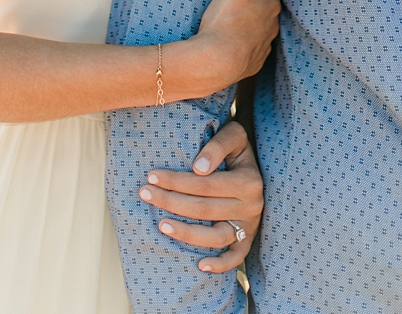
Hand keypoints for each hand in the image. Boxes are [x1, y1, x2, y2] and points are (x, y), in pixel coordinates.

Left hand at [140, 120, 262, 273]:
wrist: (257, 167)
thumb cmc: (238, 151)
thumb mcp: (235, 136)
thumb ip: (219, 145)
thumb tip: (198, 168)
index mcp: (249, 180)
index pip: (205, 184)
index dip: (176, 181)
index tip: (151, 176)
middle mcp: (252, 205)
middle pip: (204, 209)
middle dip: (170, 201)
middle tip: (145, 194)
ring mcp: (249, 225)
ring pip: (215, 236)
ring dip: (186, 233)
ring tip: (160, 225)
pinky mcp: (247, 240)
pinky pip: (236, 257)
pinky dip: (220, 264)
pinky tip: (199, 265)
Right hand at [190, 0, 282, 92]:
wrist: (214, 63)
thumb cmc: (227, 18)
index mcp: (272, 6)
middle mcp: (273, 28)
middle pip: (264, 12)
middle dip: (254, 7)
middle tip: (234, 3)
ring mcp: (262, 48)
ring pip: (258, 33)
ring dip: (247, 28)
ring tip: (229, 23)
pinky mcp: (251, 66)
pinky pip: (248, 54)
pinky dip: (241, 49)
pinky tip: (227, 46)